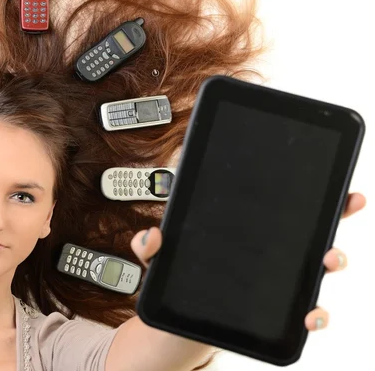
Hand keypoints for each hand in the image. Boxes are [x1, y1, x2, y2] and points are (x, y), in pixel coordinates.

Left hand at [131, 192, 366, 331]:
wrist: (181, 323)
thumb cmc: (180, 280)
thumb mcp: (161, 259)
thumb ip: (152, 247)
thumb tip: (153, 237)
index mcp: (243, 231)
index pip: (278, 204)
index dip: (309, 188)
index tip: (329, 173)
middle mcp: (268, 252)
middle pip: (310, 228)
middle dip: (334, 213)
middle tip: (345, 205)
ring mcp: (275, 281)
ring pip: (315, 266)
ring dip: (332, 259)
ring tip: (329, 259)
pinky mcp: (275, 312)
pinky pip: (302, 311)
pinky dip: (314, 314)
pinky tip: (310, 315)